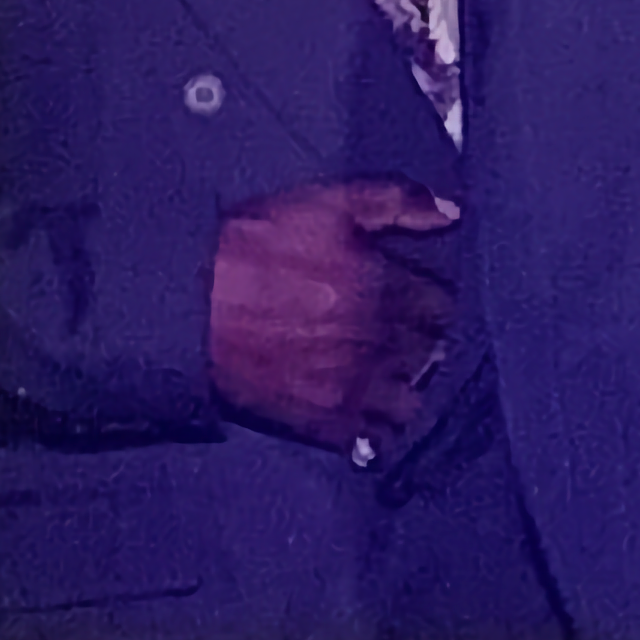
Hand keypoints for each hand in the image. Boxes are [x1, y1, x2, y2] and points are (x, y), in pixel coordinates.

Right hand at [207, 177, 459, 457]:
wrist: (186, 301)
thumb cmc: (255, 245)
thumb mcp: (330, 202)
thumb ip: (399, 201)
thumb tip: (453, 211)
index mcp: (388, 287)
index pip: (443, 306)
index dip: (437, 304)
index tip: (428, 304)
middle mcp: (379, 340)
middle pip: (433, 353)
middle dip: (430, 345)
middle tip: (417, 342)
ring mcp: (351, 385)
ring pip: (412, 400)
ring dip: (411, 388)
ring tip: (398, 379)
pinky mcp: (318, 420)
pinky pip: (370, 438)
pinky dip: (379, 431)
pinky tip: (376, 418)